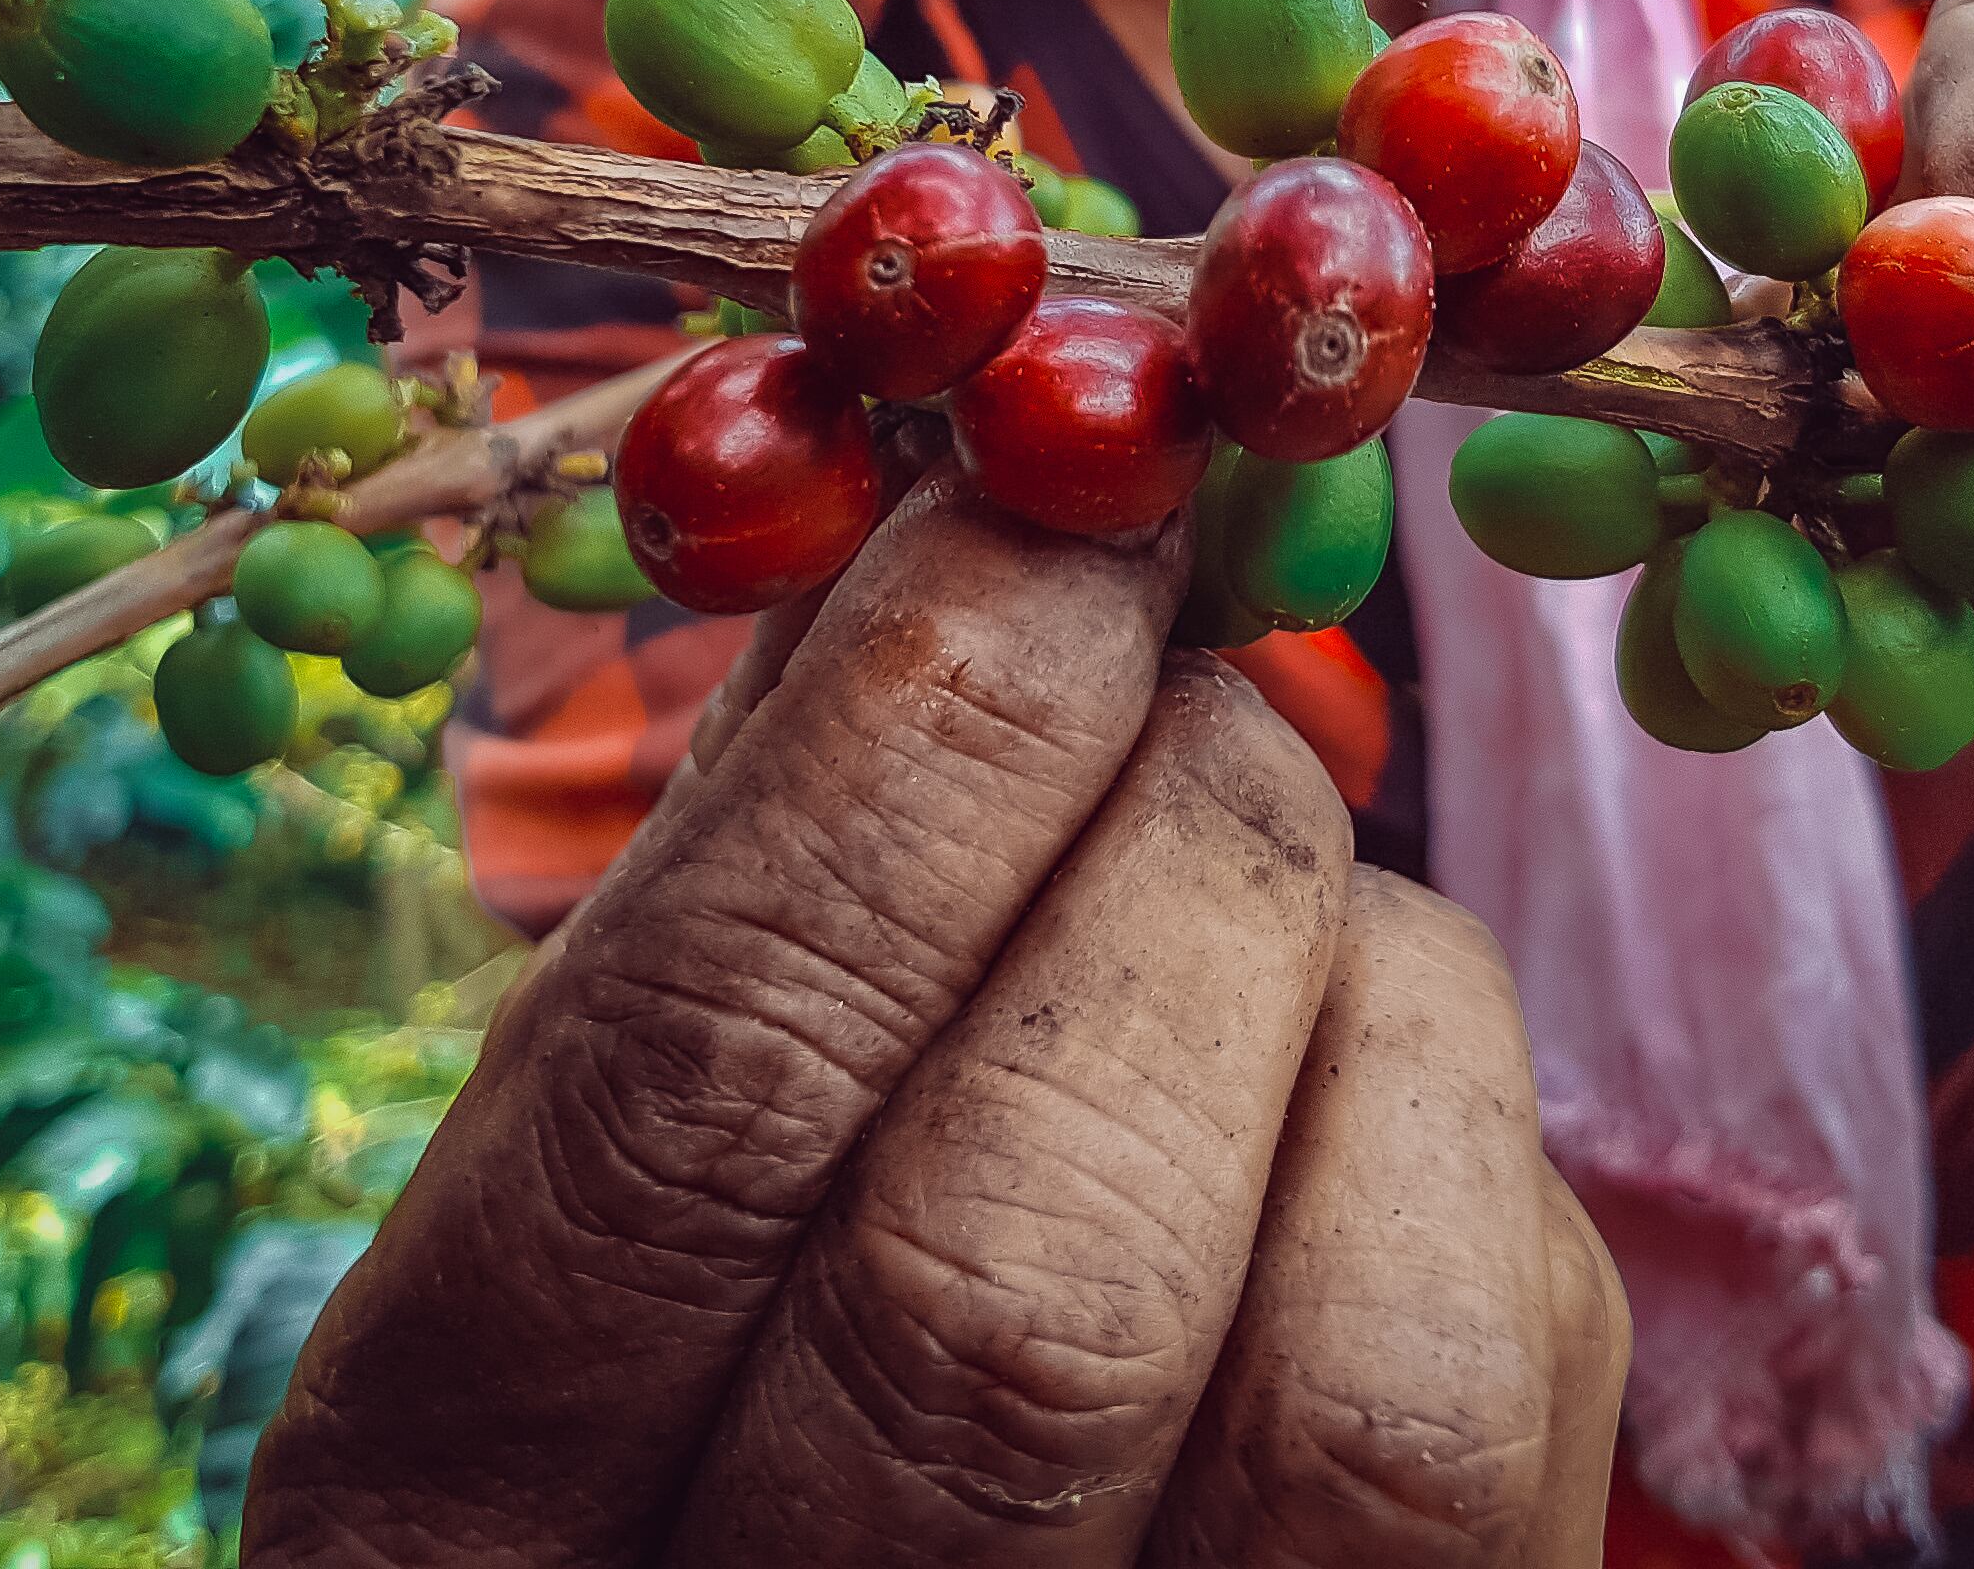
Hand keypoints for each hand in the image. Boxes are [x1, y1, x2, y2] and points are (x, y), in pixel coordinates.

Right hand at [243, 475, 1625, 1567]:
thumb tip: (955, 521)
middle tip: (1168, 643)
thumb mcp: (592, 1154)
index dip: (884, 769)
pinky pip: (1517, 1391)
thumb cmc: (695, 1332)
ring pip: (1362, 1390)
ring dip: (1346, 990)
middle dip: (1155, 856)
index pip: (681, 1119)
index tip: (1022, 506)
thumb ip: (735, 884)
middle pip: (1031, 1281)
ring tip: (1256, 859)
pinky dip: (1462, 1125)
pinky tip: (1351, 1070)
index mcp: (455, 1528)